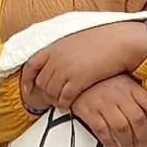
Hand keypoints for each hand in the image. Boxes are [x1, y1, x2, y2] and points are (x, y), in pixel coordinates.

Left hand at [17, 19, 146, 111]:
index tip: (28, 88)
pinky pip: (64, 97)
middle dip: (44, 93)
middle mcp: (57, 58)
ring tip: (59, 105)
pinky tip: (68, 107)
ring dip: (54, 101)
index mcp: (54, 46)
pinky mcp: (78, 80)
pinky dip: (64, 104)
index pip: (31, 65)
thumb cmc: (102, 40)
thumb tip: (57, 60)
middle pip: (41, 81)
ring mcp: (66, 69)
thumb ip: (62, 50)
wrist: (119, 42)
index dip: (27, 79)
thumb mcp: (75, 40)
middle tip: (49, 100)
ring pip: (51, 92)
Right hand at [65, 74, 146, 146]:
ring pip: (121, 127)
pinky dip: (109, 141)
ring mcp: (103, 103)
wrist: (73, 75)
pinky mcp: (89, 111)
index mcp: (129, 86)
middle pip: (137, 119)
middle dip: (143, 137)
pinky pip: (101, 130)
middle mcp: (118, 95)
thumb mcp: (121, 80)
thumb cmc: (99, 79)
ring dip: (128, 142)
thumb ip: (135, 94)